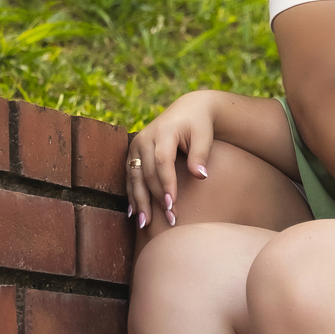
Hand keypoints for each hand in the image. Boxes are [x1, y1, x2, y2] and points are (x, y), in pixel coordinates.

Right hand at [126, 91, 216, 227]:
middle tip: (168, 220)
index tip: (172, 204)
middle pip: (146, 173)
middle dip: (155, 199)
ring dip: (140, 201)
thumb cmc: (199, 125)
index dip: (166, 184)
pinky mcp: (133, 154)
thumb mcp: (204, 136)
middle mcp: (144, 139)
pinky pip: (130, 177)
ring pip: (135, 177)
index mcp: (163, 132)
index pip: (162, 162)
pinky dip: (132, 195)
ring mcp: (136, 146)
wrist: (187, 110)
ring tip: (145, 224)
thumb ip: (200, 155)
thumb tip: (201, 176)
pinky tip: (134, 213)